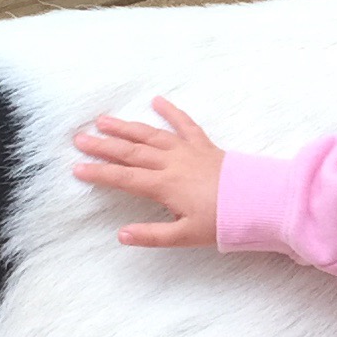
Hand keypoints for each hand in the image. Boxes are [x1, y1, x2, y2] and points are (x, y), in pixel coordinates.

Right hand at [70, 98, 226, 247]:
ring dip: (126, 127)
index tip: (77, 168)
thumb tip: (121, 235)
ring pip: (150, 135)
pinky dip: (171, 111)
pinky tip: (157, 101)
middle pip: (131, 152)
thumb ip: (152, 235)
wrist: (259, 201)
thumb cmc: (223, 222)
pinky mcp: (204, 145)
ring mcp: (188, 151)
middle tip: (79, 138)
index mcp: (165, 186)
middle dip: (103, 145)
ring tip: (103, 120)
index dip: (99, 173)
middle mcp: (172, 163)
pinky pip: (185, 124)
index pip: (124, 178)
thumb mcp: (186, 236)